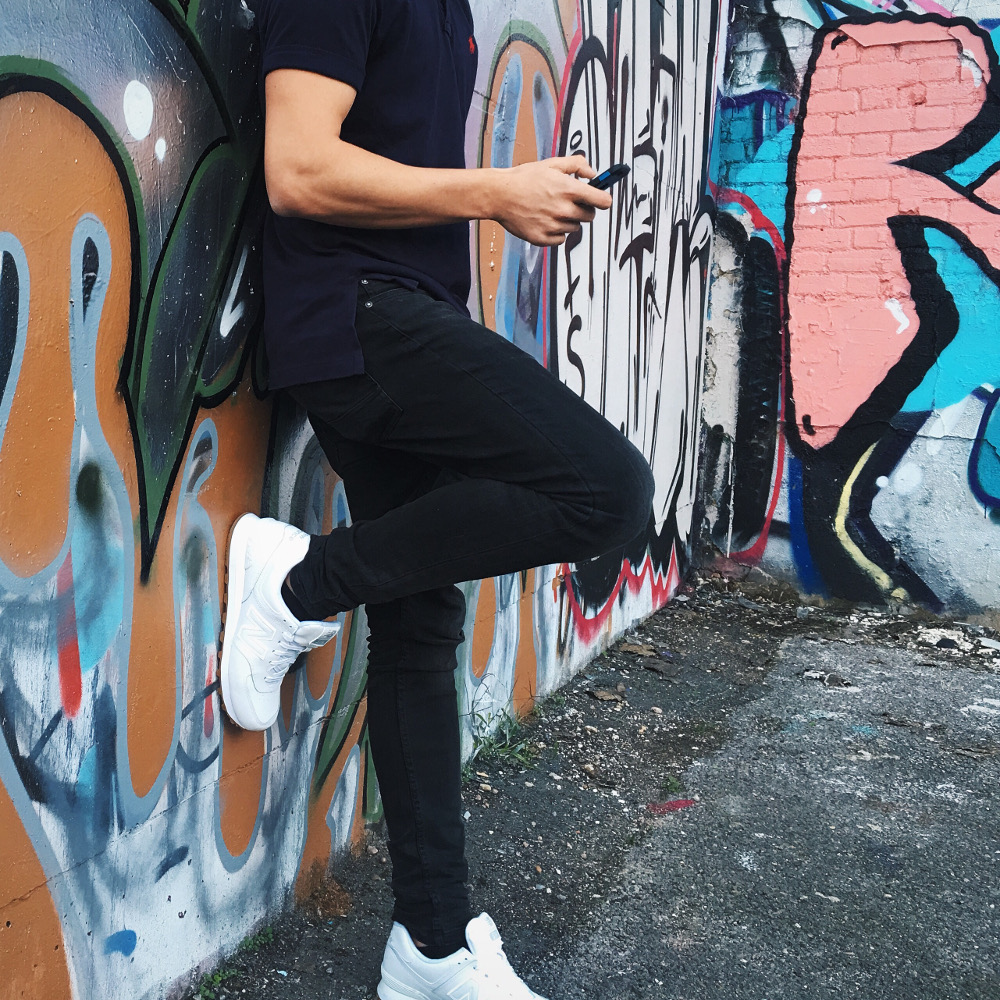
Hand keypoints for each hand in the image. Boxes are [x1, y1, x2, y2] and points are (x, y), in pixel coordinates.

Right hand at [492, 157, 613, 245]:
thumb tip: (593, 174)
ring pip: (574, 228)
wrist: (499, 195)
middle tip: (569, 202)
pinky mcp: (543, 238)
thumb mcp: (552, 163)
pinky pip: (560, 240)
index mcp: (568, 190)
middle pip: (590, 217)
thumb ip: (577, 164)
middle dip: (584, 209)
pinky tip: (544, 220)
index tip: (600, 199)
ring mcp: (553, 226)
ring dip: (568, 220)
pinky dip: (556, 232)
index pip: (602, 202)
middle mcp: (563, 210)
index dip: (603, 200)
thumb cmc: (524, 178)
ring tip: (551, 210)